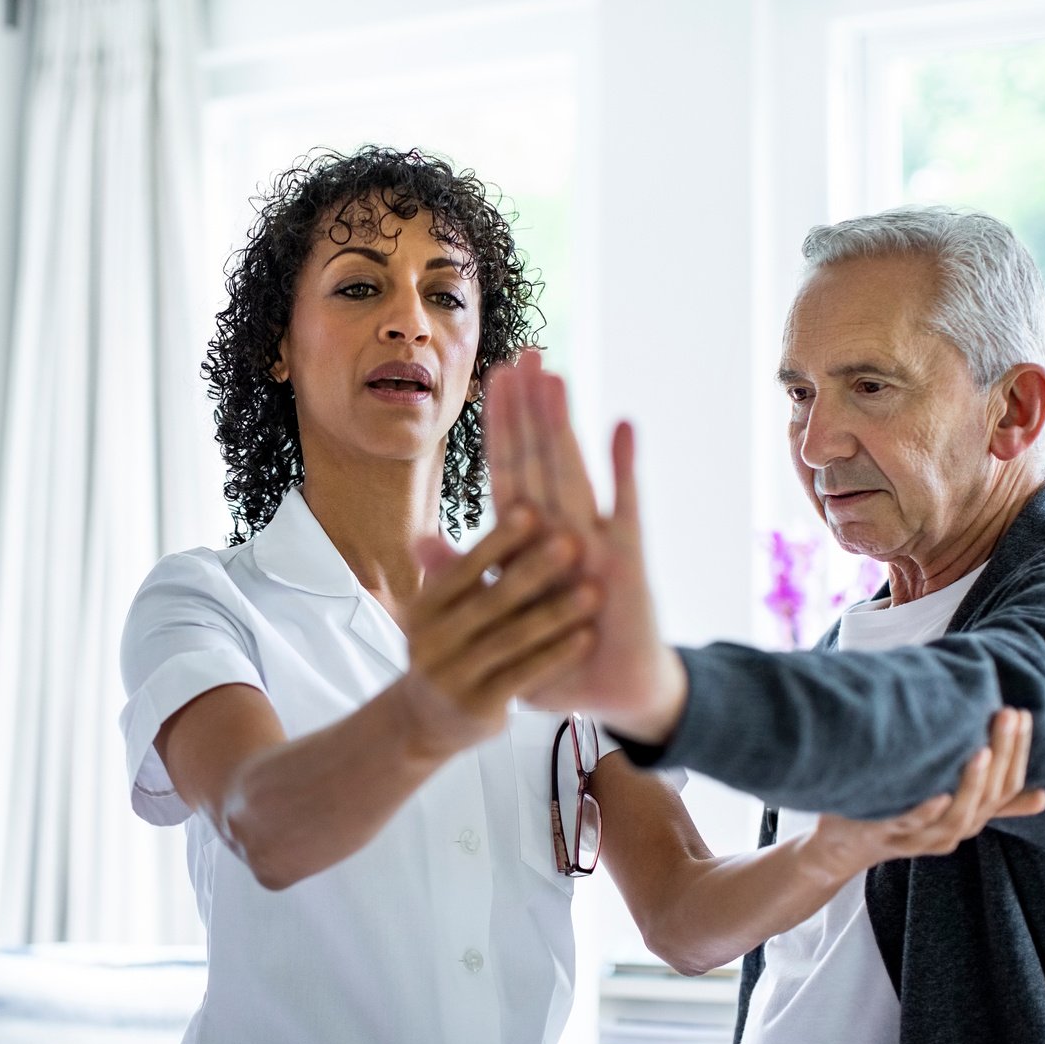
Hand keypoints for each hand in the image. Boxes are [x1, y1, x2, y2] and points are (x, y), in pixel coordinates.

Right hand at [390, 507, 598, 761]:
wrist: (425, 720)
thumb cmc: (446, 650)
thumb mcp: (436, 615)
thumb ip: (446, 575)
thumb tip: (425, 535)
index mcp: (422, 611)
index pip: (463, 570)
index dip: (498, 541)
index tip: (532, 511)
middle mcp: (431, 643)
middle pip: (491, 601)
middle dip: (534, 570)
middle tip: (573, 542)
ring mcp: (454, 678)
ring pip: (513, 638)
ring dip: (556, 613)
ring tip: (594, 590)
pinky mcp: (479, 707)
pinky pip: (525, 674)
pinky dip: (557, 655)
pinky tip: (586, 637)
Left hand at [482, 351, 686, 739]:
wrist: (611, 690)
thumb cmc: (555, 653)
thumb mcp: (498, 615)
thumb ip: (464, 576)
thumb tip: (418, 541)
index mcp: (530, 540)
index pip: (509, 471)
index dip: (500, 427)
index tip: (493, 379)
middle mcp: (563, 528)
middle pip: (540, 456)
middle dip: (529, 407)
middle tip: (522, 353)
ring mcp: (596, 537)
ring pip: (572, 469)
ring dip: (562, 423)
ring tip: (554, 374)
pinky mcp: (626, 558)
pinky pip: (624, 505)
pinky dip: (622, 467)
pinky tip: (620, 425)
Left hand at [798, 707, 1044, 883]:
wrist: (845, 846)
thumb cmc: (901, 815)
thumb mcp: (950, 807)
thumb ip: (988, 799)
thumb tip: (1043, 796)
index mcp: (969, 818)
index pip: (1007, 787)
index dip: (1019, 753)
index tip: (1022, 714)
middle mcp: (952, 831)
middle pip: (988, 797)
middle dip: (1003, 755)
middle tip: (1007, 714)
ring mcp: (921, 837)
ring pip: (958, 818)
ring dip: (972, 784)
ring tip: (983, 750)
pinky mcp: (888, 837)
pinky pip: (912, 826)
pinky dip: (927, 811)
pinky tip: (939, 793)